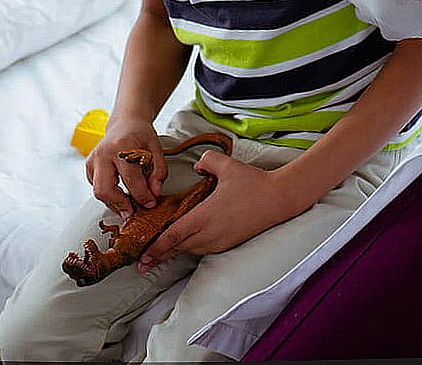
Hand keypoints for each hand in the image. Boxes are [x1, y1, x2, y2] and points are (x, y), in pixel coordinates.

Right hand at [85, 115, 167, 220]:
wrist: (125, 123)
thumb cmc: (140, 135)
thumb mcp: (156, 149)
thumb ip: (158, 171)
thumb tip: (154, 193)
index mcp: (121, 145)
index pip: (130, 178)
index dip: (142, 195)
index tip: (151, 203)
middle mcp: (102, 153)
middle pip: (104, 189)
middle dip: (120, 205)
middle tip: (134, 212)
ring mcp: (92, 161)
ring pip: (98, 192)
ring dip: (115, 203)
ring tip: (130, 205)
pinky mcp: (89, 168)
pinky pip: (97, 188)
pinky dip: (110, 196)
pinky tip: (122, 195)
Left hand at [136, 151, 303, 272]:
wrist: (279, 199)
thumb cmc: (253, 182)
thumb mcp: (227, 165)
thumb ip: (206, 160)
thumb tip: (196, 165)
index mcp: (205, 217)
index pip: (174, 236)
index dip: (156, 247)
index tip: (142, 256)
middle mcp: (210, 233)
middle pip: (178, 247)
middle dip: (159, 255)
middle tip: (141, 261)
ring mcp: (220, 241)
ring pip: (190, 249)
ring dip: (175, 250)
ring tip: (159, 253)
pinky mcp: (228, 244)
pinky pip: (203, 248)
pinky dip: (190, 247)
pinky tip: (185, 242)